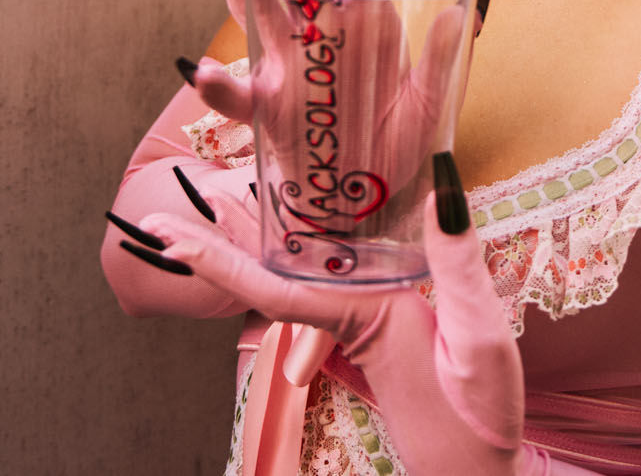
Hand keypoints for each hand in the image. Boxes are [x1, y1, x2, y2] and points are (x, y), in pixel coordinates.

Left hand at [139, 161, 529, 474]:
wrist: (476, 472)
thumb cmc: (480, 416)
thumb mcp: (481, 338)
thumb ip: (460, 267)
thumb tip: (443, 192)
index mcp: (363, 316)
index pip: (272, 288)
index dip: (220, 261)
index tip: (171, 240)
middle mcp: (350, 318)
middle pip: (267, 280)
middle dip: (213, 249)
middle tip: (159, 220)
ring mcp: (360, 325)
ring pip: (289, 279)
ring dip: (247, 246)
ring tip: (213, 209)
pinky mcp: (377, 328)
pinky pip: (319, 283)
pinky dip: (294, 254)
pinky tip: (291, 237)